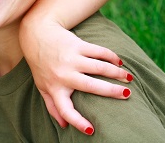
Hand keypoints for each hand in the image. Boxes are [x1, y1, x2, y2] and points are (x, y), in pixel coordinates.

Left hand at [20, 19, 132, 134]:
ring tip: (128, 78)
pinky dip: (111, 56)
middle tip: (127, 95)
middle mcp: (63, 74)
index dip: (77, 121)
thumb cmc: (41, 65)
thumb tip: (63, 126)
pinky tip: (119, 62)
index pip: (65, 109)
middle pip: (91, 86)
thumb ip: (51, 106)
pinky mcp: (77, 45)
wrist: (36, 35)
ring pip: (99, 67)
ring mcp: (71, 59)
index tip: (91, 130)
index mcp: (54, 88)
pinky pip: (99, 51)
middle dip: (111, 91)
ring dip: (117, 73)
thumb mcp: (42, 86)